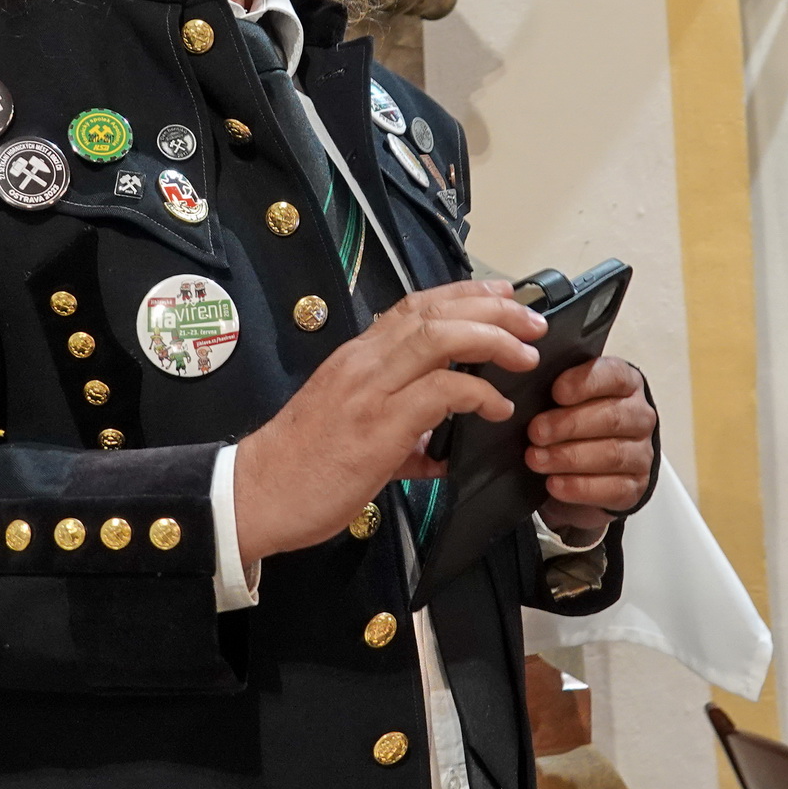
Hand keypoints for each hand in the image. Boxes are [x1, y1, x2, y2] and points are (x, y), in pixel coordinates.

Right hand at [232, 281, 546, 564]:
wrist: (255, 494)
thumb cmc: (301, 467)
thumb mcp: (353, 432)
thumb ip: (403, 433)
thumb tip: (439, 446)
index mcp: (356, 358)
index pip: (416, 306)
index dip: (465, 294)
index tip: (504, 294)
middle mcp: (362, 362)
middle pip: (435, 312)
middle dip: (492, 308)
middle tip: (531, 321)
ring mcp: (368, 391)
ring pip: (439, 338)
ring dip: (491, 339)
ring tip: (525, 354)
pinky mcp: (377, 426)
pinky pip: (440, 393)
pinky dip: (477, 393)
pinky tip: (496, 408)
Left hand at [529, 357, 656, 534]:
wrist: (584, 472)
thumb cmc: (571, 424)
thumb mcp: (563, 401)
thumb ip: (553, 391)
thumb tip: (524, 386)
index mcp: (625, 384)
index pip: (614, 375)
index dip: (585, 383)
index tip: (556, 392)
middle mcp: (639, 416)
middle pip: (612, 417)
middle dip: (569, 424)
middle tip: (535, 432)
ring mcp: (641, 453)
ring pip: (612, 453)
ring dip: (569, 457)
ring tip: (536, 459)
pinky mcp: (635, 487)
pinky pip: (613, 488)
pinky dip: (580, 487)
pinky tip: (554, 484)